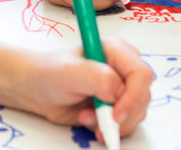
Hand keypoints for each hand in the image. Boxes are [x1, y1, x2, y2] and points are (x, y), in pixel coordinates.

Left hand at [25, 39, 152, 135]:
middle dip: (121, 115)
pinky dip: (109, 129)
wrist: (38, 89)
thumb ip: (97, 77)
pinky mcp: (117, 107)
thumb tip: (118, 92)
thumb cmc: (51, 73)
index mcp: (117, 51)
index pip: (141, 74)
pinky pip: (126, 124)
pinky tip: (90, 122)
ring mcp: (122, 89)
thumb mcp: (70, 72)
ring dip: (112, 123)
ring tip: (85, 117)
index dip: (133, 97)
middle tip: (96, 121)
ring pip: (136, 114)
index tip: (115, 115)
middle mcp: (123, 69)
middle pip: (143, 97)